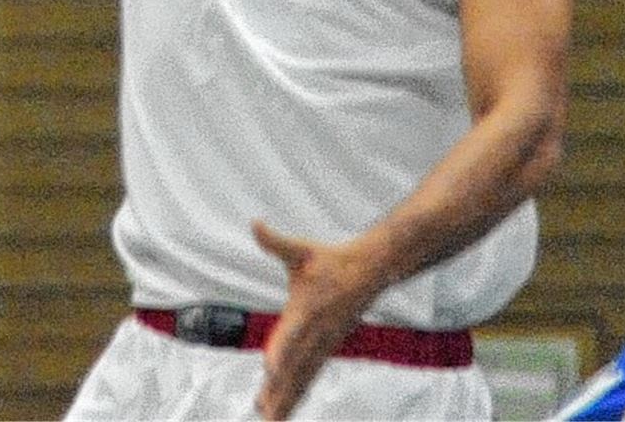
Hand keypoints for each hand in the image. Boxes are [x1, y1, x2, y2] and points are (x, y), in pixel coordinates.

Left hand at [251, 221, 376, 419]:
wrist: (370, 272)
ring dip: (288, 398)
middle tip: (264, 413)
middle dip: (280, 390)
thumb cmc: (331, 261)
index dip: (281, 351)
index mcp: (306, 309)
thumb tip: (255, 223)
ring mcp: (324, 343)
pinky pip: (311, 375)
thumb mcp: (300, 250)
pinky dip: (300, 392)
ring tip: (271, 418)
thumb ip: (275, 241)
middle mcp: (316, 331)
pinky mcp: (328, 348)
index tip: (269, 369)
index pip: (291, 333)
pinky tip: (287, 407)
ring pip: (303, 376)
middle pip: (295, 366)